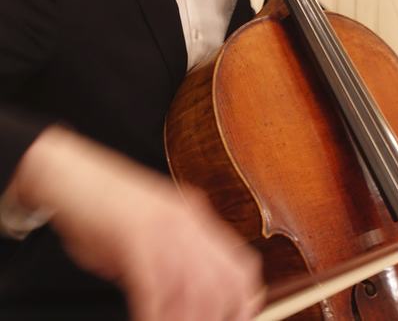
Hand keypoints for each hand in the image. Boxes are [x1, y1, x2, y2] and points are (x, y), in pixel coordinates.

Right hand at [9, 127, 262, 320]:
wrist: (69, 175)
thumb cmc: (103, 207)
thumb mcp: (149, 232)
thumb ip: (170, 260)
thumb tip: (181, 301)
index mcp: (194, 218)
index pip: (241, 266)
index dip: (244, 302)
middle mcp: (186, 221)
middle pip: (224, 282)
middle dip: (215, 318)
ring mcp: (162, 226)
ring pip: (194, 289)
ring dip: (183, 320)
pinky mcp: (134, 234)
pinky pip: (154, 287)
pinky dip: (152, 314)